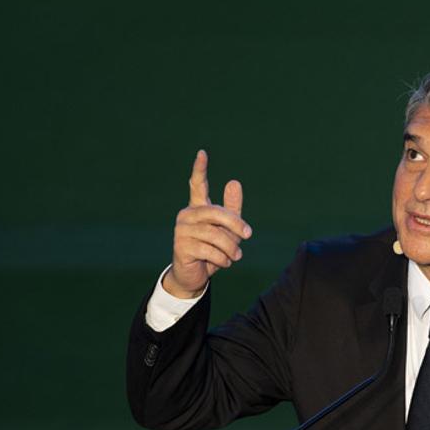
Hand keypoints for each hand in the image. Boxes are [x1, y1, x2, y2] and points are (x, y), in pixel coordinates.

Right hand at [163, 150, 251, 297]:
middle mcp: (187, 215)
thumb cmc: (213, 250)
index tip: (203, 152)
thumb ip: (232, 209)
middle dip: (235, 224)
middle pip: (216, 212)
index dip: (200, 169)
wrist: (195, 276)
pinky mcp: (181, 246)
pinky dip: (221, 259)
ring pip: (214, 234)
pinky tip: (222, 263)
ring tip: (235, 257)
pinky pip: (209, 250)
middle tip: (248, 235)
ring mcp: (182, 230)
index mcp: (198, 207)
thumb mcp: (228, 231)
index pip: (198, 185)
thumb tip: (234, 181)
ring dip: (230, 248)